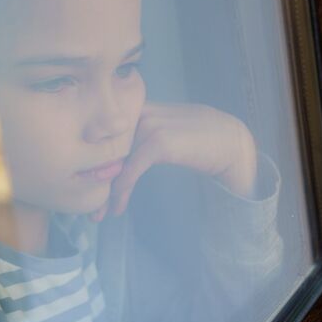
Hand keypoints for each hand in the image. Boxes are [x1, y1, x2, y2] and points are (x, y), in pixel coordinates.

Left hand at [90, 102, 256, 219]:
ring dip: (107, 192)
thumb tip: (122, 155)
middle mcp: (140, 112)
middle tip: (90, 206)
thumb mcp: (166, 132)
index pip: (108, 137)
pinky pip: (130, 171)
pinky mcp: (158, 142)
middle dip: (97, 180)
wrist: (231, 142)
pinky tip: (118, 208)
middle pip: (108, 150)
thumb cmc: (200, 140)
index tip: (91, 185)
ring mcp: (149, 125)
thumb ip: (143, 136)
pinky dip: (122, 191)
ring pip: (116, 163)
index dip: (98, 162)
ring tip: (100, 213)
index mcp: (140, 107)